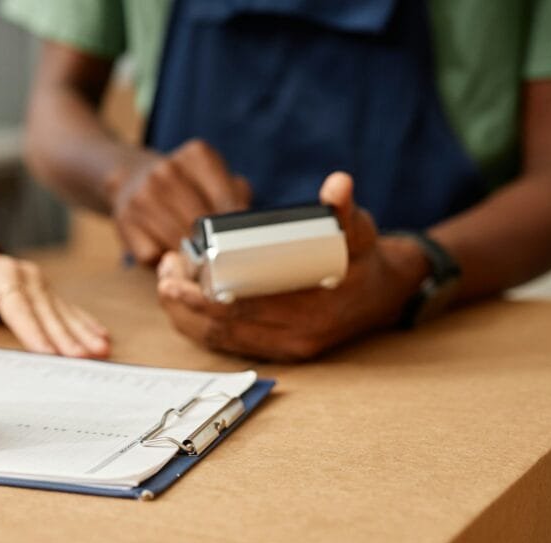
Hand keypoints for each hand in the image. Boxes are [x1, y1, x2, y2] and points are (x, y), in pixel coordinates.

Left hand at [0, 247, 109, 357]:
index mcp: (0, 275)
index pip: (19, 306)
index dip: (33, 330)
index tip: (47, 352)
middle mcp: (26, 276)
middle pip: (47, 310)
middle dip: (66, 335)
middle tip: (82, 357)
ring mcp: (39, 282)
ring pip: (63, 311)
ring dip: (82, 331)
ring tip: (100, 350)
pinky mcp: (46, 291)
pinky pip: (68, 309)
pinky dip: (84, 323)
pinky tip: (101, 336)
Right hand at [107, 139, 251, 264]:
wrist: (129, 176)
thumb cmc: (183, 184)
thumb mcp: (212, 176)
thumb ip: (236, 195)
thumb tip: (247, 225)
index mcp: (197, 155)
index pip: (227, 202)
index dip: (234, 228)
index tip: (237, 241)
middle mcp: (167, 171)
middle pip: (202, 225)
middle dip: (211, 244)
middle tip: (215, 254)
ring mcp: (142, 195)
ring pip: (178, 243)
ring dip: (188, 257)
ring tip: (192, 255)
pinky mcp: (124, 220)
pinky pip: (153, 255)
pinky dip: (162, 260)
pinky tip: (165, 250)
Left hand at [157, 172, 428, 360]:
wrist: (387, 294)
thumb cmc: (365, 260)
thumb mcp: (359, 232)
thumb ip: (344, 210)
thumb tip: (338, 185)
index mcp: (309, 314)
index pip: (239, 312)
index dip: (199, 297)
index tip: (174, 274)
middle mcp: (293, 338)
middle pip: (220, 329)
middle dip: (182, 304)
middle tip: (164, 272)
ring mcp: (283, 348)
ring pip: (219, 340)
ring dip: (185, 315)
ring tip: (168, 282)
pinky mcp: (276, 349)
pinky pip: (228, 343)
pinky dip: (201, 326)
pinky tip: (184, 303)